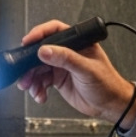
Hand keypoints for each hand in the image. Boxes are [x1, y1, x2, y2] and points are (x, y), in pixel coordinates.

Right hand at [14, 19, 134, 123]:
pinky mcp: (58, 79)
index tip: (28, 42)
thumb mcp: (87, 69)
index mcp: (77, 42)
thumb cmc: (108, 83)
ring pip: (38, 68)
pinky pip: (41, 81)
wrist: (111, 105)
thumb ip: (66, 59)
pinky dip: (37, 88)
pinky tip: (40, 95)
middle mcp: (68, 52)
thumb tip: (45, 50)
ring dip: (32, 78)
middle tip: (24, 74)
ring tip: (32, 88)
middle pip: (41, 52)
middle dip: (30, 63)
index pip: (54, 31)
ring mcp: (62, 65)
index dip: (39, 34)